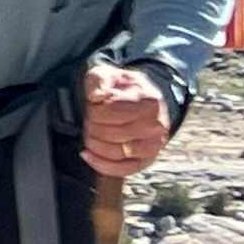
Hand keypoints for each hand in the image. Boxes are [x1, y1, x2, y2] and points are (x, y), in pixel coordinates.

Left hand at [82, 61, 172, 177]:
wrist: (138, 102)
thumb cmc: (119, 89)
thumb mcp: (107, 74)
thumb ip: (100, 80)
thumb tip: (96, 96)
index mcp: (150, 101)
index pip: (114, 111)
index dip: (95, 109)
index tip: (92, 104)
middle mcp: (157, 126)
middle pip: (114, 133)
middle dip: (93, 126)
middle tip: (89, 119)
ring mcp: (153, 146)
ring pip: (117, 152)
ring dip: (95, 144)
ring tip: (89, 132)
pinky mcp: (145, 161)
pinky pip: (122, 170)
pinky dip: (100, 164)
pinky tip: (87, 153)